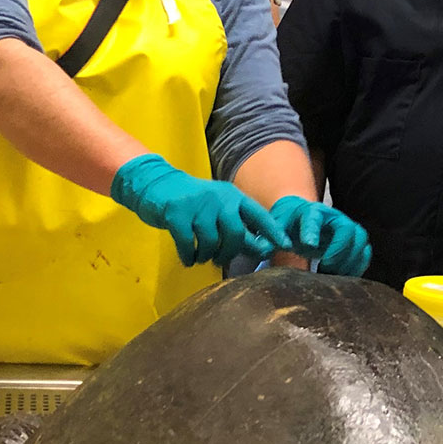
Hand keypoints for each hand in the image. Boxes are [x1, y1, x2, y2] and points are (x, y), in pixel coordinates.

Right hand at [111, 154, 291, 266]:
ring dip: (206, 255)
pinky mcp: (176, 213)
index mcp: (232, 196)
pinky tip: (188, 259)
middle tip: (219, 260)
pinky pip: (187, 244)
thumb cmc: (193, 202)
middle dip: (229, 252)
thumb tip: (262, 250)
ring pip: (210, 242)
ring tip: (201, 257)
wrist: (156, 184)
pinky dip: (188, 257)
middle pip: (235, 234)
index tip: (286, 245)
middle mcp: (218, 199)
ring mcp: (197, 205)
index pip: (259, 215)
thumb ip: (238, 226)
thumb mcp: (218, 208)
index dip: (273, 231)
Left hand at [269, 197, 371, 275]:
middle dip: (339, 249)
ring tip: (332, 273)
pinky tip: (343, 276)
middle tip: (325, 265)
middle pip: (346, 229)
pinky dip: (358, 265)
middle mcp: (333, 218)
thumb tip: (263, 250)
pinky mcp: (355, 241)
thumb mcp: (276, 228)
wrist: (300, 218)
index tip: (309, 245)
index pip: (314, 218)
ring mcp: (347, 228)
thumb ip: (270, 239)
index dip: (312, 231)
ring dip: (349, 260)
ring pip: (360, 240)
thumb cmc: (288, 224)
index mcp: (311, 212)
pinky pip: (365, 252)